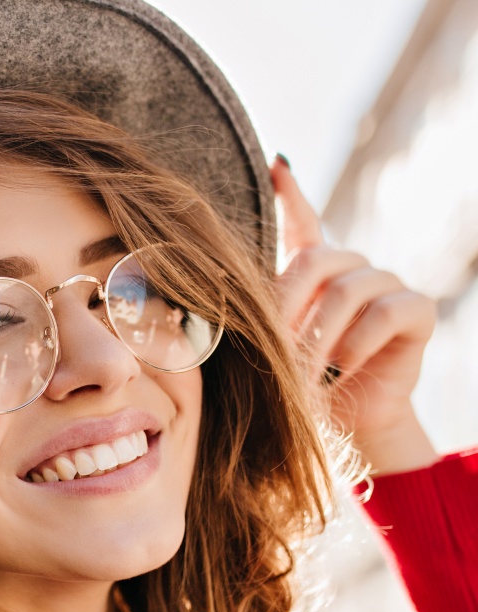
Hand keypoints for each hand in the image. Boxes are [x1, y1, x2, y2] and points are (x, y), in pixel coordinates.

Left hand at [271, 157, 437, 474]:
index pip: (302, 224)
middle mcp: (350, 268)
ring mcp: (385, 284)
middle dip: (286, 310)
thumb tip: (217, 285)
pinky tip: (343, 368)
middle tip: (273, 352)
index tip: (274, 166)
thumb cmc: (303, 386)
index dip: (290, 195)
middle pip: (313, 261)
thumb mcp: (271, 352)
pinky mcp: (416, 309)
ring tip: (306, 374)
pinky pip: (383, 313)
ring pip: (346, 291)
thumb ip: (255, 317)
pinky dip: (356, 344)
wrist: (350, 424)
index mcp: (313, 274)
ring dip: (318, 339)